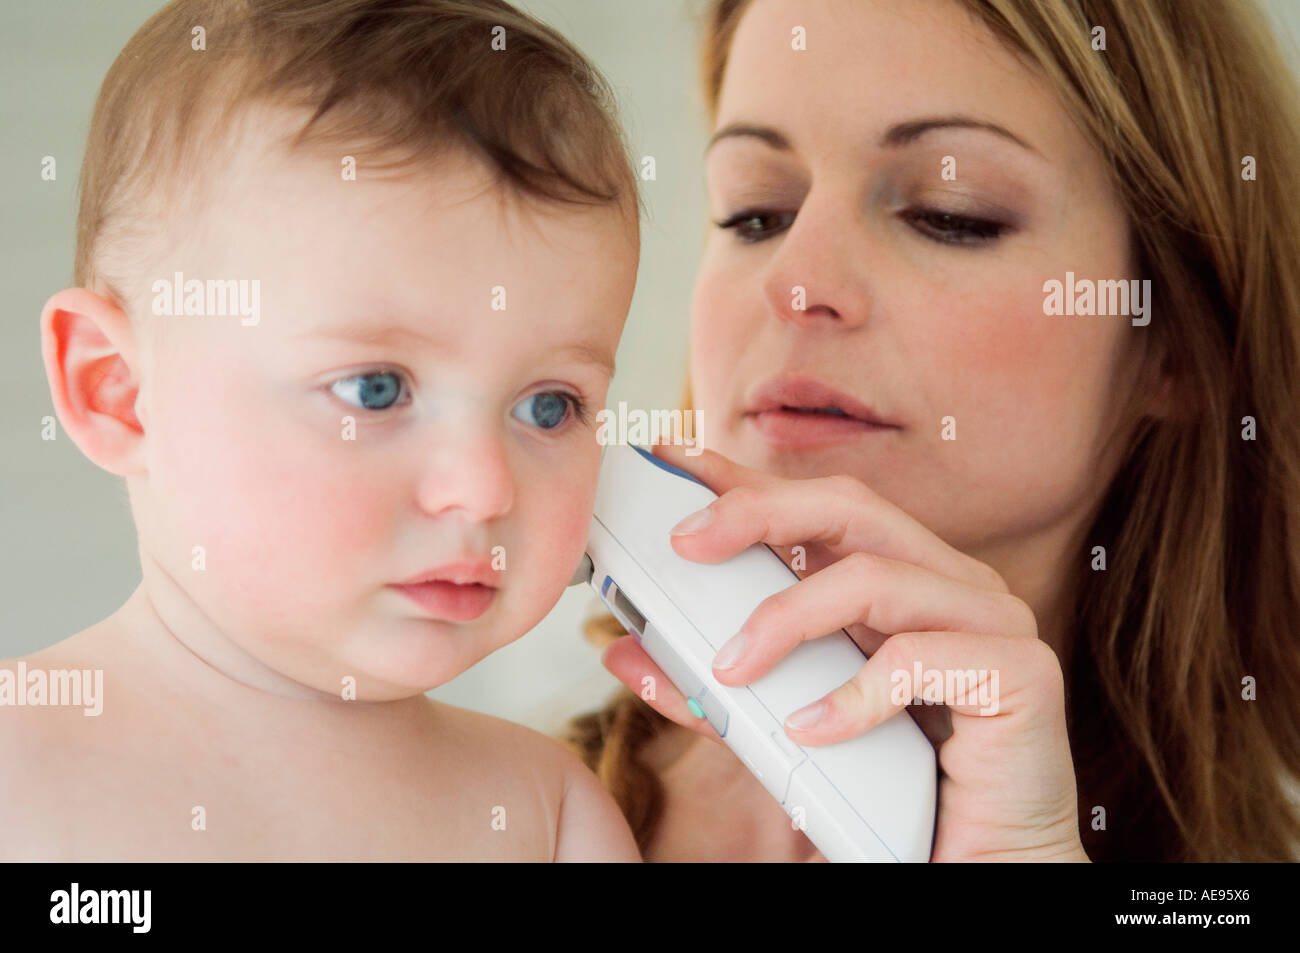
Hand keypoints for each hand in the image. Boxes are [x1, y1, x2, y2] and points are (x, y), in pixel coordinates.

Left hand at [601, 439, 1087, 861]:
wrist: (986, 865)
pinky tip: (810, 729)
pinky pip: (920, 661)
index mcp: (904, 575)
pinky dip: (851, 696)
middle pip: (851, 509)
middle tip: (685, 543)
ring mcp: (993, 620)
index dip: (746, 476)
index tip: (675, 458)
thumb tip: (625, 652)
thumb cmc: (894, 786)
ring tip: (730, 669)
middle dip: (758, 514)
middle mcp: (950, 582)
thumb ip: (716, 686)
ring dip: (788, 618)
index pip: (819, 504)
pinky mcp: (1022, 674)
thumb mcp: (782, 724)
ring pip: (876, 578)